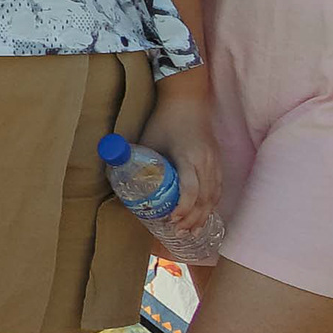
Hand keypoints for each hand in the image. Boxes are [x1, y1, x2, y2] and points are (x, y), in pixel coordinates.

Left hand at [139, 76, 225, 251]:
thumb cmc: (164, 119)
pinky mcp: (218, 162)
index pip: (191, 190)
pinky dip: (212, 205)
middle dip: (192, 219)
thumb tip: (113, 177)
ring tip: (191, 232)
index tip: (170, 220)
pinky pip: (219, 189)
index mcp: (188, 157)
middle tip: (178, 233)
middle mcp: (206, 162)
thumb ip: (135, 159)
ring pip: (214, 196)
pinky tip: (203, 216)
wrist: (187, 99)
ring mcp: (215, 162)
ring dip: (203, 216)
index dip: (183, 208)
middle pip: (205, 199)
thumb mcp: (147, 139)